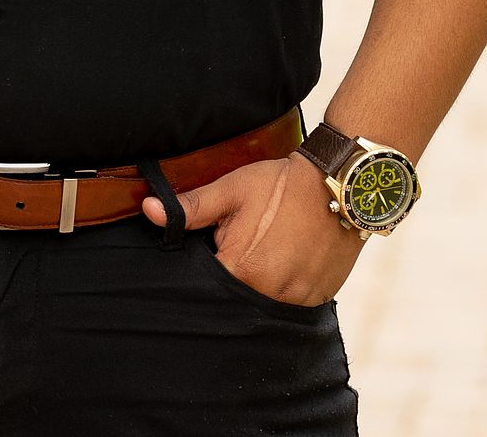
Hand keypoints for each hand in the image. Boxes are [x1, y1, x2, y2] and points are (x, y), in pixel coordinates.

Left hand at [140, 154, 366, 305]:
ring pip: (264, 303)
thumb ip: (190, 207)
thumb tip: (149, 210)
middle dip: (234, 276)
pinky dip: (285, 287)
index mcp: (241, 270)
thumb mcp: (232, 190)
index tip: (214, 248)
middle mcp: (269, 293)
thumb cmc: (279, 185)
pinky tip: (288, 259)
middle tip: (246, 245)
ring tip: (267, 250)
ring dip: (260, 284)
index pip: (208, 286)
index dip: (207, 267)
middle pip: (236, 297)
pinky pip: (292, 303)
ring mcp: (297, 300)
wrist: (338, 183)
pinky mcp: (319, 298)